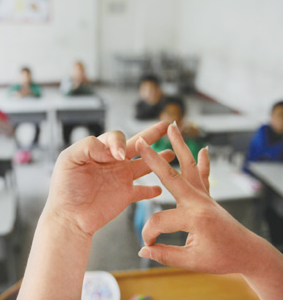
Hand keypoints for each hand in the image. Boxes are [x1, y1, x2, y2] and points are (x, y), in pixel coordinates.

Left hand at [46, 122, 174, 236]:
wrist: (68, 217)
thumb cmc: (64, 188)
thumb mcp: (69, 160)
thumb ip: (89, 147)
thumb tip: (114, 149)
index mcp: (99, 151)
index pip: (116, 138)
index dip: (119, 143)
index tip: (118, 156)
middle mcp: (112, 162)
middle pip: (137, 144)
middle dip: (152, 134)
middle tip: (166, 125)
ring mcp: (121, 178)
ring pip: (145, 165)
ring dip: (158, 159)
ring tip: (171, 153)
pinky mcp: (126, 196)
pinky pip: (143, 191)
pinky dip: (152, 190)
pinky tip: (160, 188)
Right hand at [136, 123, 271, 275]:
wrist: (248, 253)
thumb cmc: (223, 259)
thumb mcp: (192, 262)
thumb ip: (165, 255)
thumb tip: (143, 251)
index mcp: (194, 217)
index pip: (160, 221)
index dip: (149, 235)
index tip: (148, 246)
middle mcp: (199, 201)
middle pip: (171, 175)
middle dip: (153, 159)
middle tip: (141, 143)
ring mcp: (204, 196)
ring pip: (189, 166)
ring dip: (180, 145)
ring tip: (172, 127)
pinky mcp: (208, 196)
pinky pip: (203, 175)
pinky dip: (202, 161)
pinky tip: (203, 150)